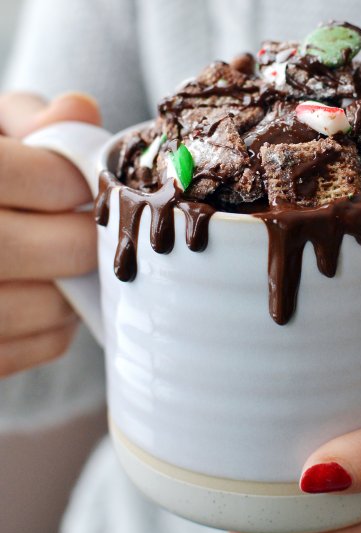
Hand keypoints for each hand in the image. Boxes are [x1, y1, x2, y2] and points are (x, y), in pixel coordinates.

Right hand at [0, 92, 100, 376]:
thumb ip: (24, 118)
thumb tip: (81, 111)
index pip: (35, 177)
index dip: (72, 180)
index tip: (81, 183)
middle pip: (52, 248)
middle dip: (84, 235)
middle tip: (86, 226)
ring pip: (50, 304)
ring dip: (76, 282)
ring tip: (62, 261)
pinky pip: (43, 343)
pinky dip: (58, 323)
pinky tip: (42, 295)